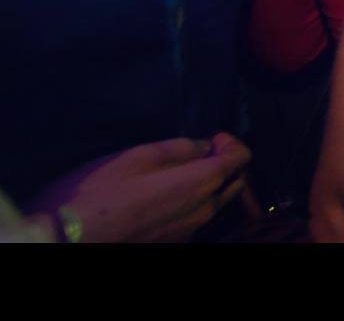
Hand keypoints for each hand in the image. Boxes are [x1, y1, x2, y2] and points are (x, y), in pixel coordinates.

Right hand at [30, 133, 251, 242]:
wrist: (66, 240)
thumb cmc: (98, 193)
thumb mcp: (137, 156)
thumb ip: (178, 149)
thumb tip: (204, 146)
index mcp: (201, 183)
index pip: (240, 158)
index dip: (230, 142)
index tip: (211, 136)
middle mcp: (204, 211)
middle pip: (233, 182)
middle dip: (224, 164)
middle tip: (200, 152)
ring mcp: (190, 232)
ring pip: (215, 204)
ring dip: (209, 185)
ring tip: (182, 173)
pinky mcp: (174, 244)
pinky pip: (195, 220)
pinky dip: (193, 205)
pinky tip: (167, 198)